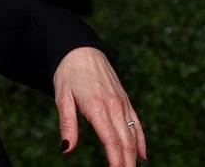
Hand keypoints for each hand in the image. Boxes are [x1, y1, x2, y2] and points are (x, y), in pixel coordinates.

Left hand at [53, 46, 146, 164]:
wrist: (81, 49)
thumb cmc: (68, 73)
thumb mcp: (62, 97)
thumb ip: (66, 124)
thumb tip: (66, 148)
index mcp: (97, 107)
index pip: (111, 140)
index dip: (116, 161)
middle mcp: (114, 106)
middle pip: (125, 141)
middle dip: (127, 163)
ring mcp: (122, 103)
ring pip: (133, 134)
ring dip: (134, 155)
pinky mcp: (125, 100)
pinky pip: (136, 122)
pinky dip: (141, 140)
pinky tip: (143, 155)